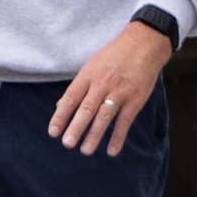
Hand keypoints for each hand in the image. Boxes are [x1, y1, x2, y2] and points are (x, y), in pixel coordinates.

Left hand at [50, 21, 172, 155]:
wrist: (143, 45)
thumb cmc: (113, 56)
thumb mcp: (91, 66)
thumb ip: (77, 87)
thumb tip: (59, 106)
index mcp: (88, 76)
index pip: (71, 98)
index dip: (61, 116)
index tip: (53, 132)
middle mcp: (102, 84)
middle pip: (86, 109)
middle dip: (76, 127)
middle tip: (67, 144)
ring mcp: (119, 92)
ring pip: (104, 116)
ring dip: (94, 135)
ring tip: (85, 150)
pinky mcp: (135, 100)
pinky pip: (124, 121)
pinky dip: (118, 137)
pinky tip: (111, 150)